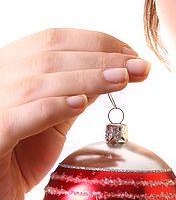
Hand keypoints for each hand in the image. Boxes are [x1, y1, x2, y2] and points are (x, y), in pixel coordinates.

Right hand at [0, 28, 150, 199]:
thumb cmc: (18, 159)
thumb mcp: (51, 119)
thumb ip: (74, 92)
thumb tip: (116, 70)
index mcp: (8, 68)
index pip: (52, 40)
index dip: (96, 42)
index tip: (132, 54)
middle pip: (50, 57)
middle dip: (101, 58)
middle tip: (139, 67)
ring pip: (39, 83)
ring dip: (87, 78)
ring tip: (122, 79)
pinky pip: (19, 117)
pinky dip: (52, 107)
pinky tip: (80, 104)